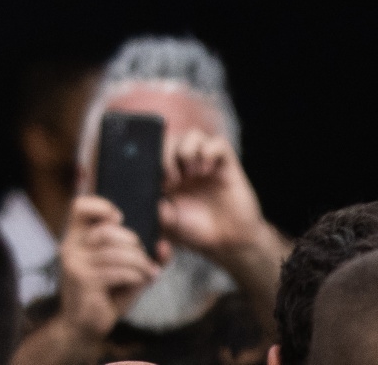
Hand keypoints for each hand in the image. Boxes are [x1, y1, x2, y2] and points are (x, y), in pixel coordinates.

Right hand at [60, 195, 162, 340]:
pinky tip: (140, 282)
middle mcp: (70, 247)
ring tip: (148, 272)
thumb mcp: (121, 270)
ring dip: (139, 263)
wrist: (82, 327)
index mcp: (75, 238)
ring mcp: (75, 264)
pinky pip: (118, 272)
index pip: (79, 207)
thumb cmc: (103, 296)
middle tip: (144, 257)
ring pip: (116, 253)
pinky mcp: (84, 281)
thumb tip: (164, 246)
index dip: (101, 205)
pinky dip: (135, 276)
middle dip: (133, 242)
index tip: (119, 218)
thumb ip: (139, 256)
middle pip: (106, 231)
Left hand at [157, 128, 270, 259]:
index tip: (152, 176)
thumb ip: (157, 213)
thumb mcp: (168, 224)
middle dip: (166, 154)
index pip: (153, 149)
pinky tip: (206, 171)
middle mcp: (185, 164)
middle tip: (171, 180)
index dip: (149, 156)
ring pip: (193, 134)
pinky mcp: (226, 165)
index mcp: (166, 173)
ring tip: (190, 175)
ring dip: (186, 151)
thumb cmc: (196, 232)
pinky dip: (209, 152)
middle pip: (170, 137)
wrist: (227, 243)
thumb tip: (152, 199)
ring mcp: (206, 163)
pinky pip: (219, 142)